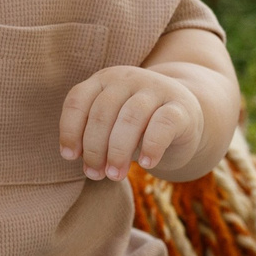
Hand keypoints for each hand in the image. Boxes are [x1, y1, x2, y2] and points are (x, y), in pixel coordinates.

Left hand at [59, 66, 203, 181]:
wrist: (185, 118)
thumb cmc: (138, 127)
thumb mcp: (111, 125)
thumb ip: (94, 135)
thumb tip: (78, 159)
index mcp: (105, 80)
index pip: (78, 100)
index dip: (70, 130)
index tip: (70, 156)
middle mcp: (129, 79)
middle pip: (102, 112)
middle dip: (94, 148)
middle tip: (95, 174)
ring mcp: (157, 89)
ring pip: (130, 118)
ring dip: (118, 151)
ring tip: (114, 175)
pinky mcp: (181, 108)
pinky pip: (162, 125)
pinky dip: (151, 146)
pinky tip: (145, 164)